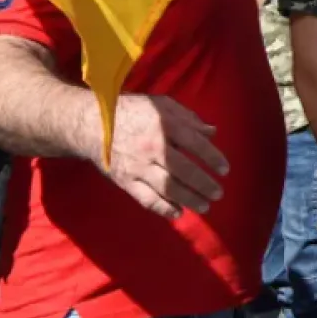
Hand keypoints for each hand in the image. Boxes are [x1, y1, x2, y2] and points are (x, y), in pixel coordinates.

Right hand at [95, 94, 228, 219]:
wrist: (92, 124)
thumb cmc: (132, 110)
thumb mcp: (162, 104)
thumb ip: (188, 118)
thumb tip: (213, 132)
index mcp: (164, 124)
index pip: (196, 144)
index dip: (213, 158)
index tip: (225, 170)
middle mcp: (153, 147)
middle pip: (184, 170)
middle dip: (204, 184)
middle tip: (218, 193)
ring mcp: (138, 166)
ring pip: (168, 188)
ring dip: (189, 199)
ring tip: (205, 206)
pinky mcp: (125, 181)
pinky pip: (146, 199)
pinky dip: (163, 209)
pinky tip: (178, 213)